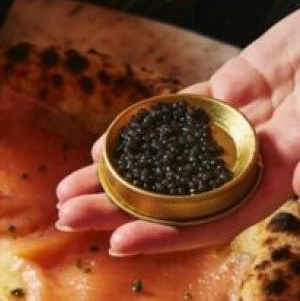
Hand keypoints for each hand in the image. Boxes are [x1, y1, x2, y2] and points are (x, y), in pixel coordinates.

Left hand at [56, 9, 299, 254]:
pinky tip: (98, 149)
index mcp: (271, 178)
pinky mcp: (220, 95)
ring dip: (113, 175)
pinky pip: (170, 117)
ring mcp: (227, 128)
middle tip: (67, 215)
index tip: (116, 241)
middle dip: (117, 208)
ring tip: (67, 190)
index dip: (164, 235)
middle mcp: (243, 161)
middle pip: (172, 195)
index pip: (211, 220)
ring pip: (162, 158)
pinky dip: (134, 132)